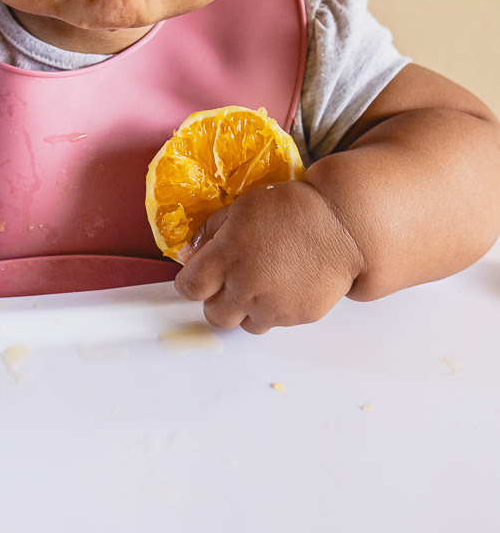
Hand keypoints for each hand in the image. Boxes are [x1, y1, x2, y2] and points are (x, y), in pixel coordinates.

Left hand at [174, 180, 362, 333]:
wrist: (342, 225)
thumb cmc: (292, 208)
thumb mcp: (243, 207)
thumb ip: (212, 232)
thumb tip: (189, 255)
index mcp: (227, 256)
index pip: (190, 288)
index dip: (191, 282)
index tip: (199, 276)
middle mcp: (245, 287)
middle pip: (213, 315)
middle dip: (217, 300)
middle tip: (230, 282)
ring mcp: (272, 306)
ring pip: (244, 324)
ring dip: (246, 308)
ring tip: (261, 283)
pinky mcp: (296, 317)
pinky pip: (274, 322)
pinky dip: (274, 309)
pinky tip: (285, 285)